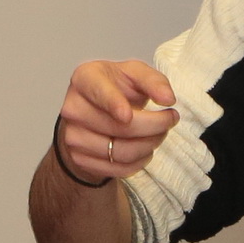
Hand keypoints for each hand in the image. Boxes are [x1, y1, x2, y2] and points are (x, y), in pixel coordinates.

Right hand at [52, 59, 178, 186]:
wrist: (92, 110)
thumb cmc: (116, 87)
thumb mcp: (134, 74)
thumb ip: (154, 81)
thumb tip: (168, 98)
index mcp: (85, 78)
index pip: (98, 92)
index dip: (113, 104)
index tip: (128, 115)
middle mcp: (73, 108)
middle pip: (118, 127)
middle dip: (154, 126)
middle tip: (170, 119)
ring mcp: (73, 136)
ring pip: (121, 152)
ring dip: (150, 145)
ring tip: (159, 134)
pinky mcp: (80, 159)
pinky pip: (118, 169)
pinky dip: (139, 161)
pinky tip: (145, 148)